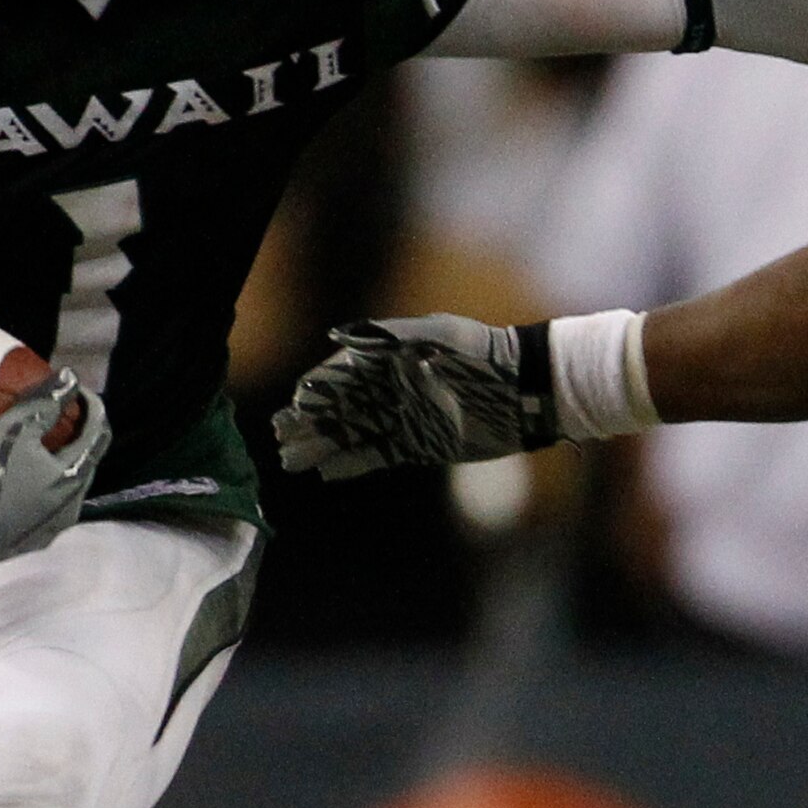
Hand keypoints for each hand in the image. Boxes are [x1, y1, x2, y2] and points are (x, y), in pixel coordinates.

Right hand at [0, 371, 109, 570]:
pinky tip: (22, 481)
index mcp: (73, 479)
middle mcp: (71, 509)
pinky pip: (46, 510)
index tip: (76, 391)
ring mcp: (51, 531)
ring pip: (66, 489)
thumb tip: (70, 378)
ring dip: (59, 465)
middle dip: (77, 437)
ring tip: (39, 447)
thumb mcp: (12, 429)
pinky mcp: (30, 544)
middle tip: (59, 415)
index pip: (98, 436)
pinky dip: (42, 488)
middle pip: (85, 464)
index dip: (92, 407)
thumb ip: (45, 403)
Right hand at [273, 316, 555, 479]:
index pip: (343, 375)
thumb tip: (340, 338)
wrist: (528, 390)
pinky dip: (353, 464)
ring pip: (353, 435)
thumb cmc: (486, 354)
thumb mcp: (441, 335)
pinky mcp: (420, 445)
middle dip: (308, 422)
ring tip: (291, 461)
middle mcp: (393, 389)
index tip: (294, 406)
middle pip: (340, 408)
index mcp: (393, 359)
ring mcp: (405, 418)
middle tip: (279, 438)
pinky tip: (327, 472)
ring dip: (322, 446)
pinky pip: (378, 456)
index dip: (316, 390)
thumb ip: (391, 335)